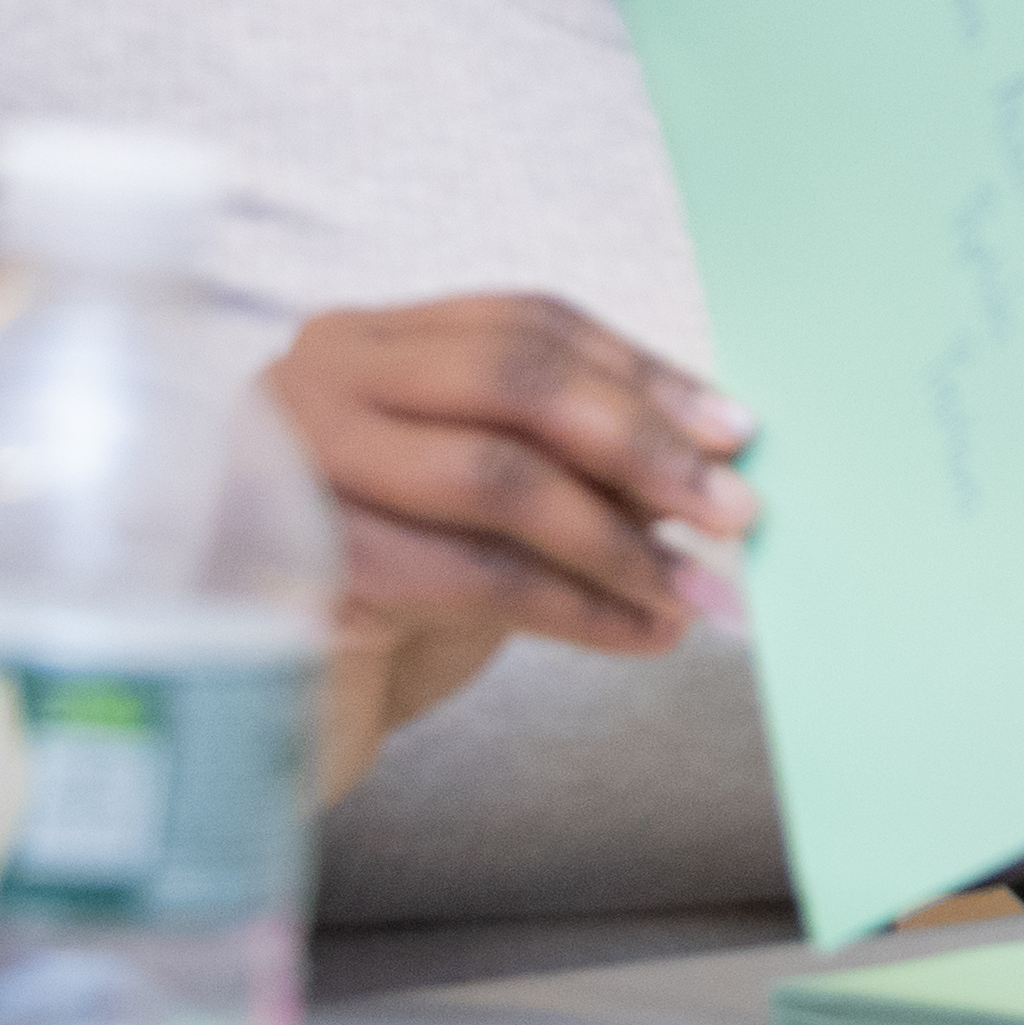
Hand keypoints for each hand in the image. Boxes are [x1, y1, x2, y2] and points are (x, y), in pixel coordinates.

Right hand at [268, 296, 751, 795]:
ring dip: (620, 542)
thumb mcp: (489, 501)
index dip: (641, 373)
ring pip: (499, 479)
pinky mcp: (311, 562)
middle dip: (641, 443)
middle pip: (514, 380)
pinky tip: (646, 634)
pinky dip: (582, 609)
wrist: (289, 701)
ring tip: (699, 591)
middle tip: (734, 506)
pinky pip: (478, 577)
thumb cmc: (399, 584)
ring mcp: (300, 465)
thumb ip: (574, 459)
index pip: (526, 324)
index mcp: (366, 342)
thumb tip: (712, 455)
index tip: (734, 429)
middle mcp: (320, 383)